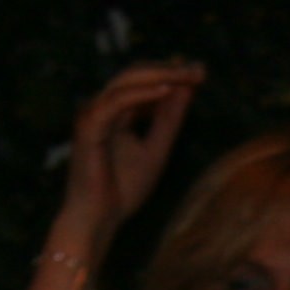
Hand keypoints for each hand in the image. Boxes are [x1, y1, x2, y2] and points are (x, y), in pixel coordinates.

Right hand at [56, 60, 203, 261]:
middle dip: (169, 69)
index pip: (142, 82)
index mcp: (115, 112)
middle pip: (135, 74)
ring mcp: (93, 114)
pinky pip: (118, 100)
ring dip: (160, 75)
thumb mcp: (156, 149)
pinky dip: (143, 94)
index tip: (200, 72)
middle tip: (198, 69)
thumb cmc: (121, 191)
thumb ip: (169, 119)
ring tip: (188, 76)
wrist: (97, 220)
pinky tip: (168, 90)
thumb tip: (187, 87)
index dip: (171, 73)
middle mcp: (102, 107)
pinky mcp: (90, 125)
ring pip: (127, 80)